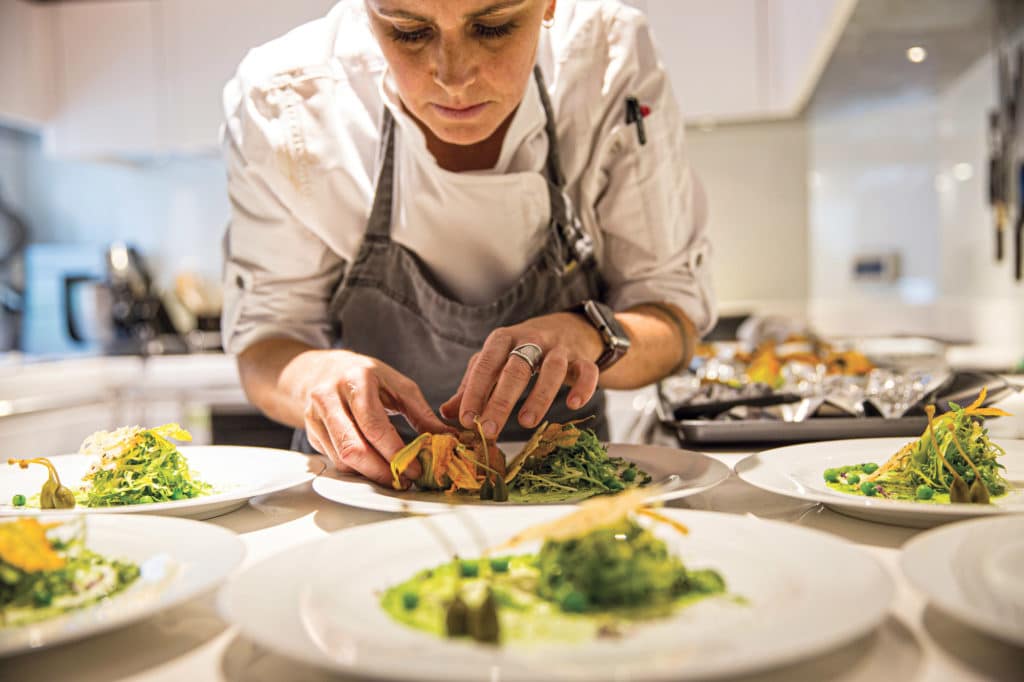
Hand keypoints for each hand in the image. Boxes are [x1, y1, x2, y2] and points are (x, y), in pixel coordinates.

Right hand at [302, 350, 449, 485]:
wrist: (322, 370)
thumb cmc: (365, 376)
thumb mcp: (397, 384)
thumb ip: (421, 413)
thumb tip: (448, 438)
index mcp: (356, 380)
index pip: (374, 426)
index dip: (395, 453)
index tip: (415, 468)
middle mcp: (329, 397)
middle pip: (353, 448)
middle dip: (381, 471)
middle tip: (403, 480)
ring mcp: (315, 415)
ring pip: (341, 459)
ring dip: (369, 474)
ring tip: (393, 476)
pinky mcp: (310, 432)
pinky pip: (334, 460)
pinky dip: (356, 469)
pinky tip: (373, 467)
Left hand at [440, 312, 604, 438]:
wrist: (566, 328)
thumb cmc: (521, 351)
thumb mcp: (495, 363)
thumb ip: (472, 386)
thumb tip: (446, 413)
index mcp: (503, 339)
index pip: (486, 365)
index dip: (474, 392)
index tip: (467, 420)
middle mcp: (531, 339)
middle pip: (516, 368)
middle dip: (501, 401)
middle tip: (490, 429)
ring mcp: (559, 348)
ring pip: (552, 369)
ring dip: (539, 396)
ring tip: (526, 422)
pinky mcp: (582, 358)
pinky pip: (587, 370)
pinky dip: (583, 386)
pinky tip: (574, 405)